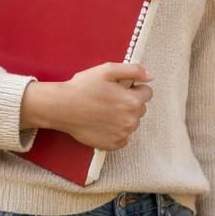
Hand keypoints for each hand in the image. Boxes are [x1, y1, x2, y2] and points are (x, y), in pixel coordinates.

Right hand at [19, 62, 153, 150]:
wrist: (62, 107)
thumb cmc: (83, 87)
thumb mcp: (108, 70)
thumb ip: (134, 70)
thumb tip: (152, 76)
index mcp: (132, 101)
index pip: (147, 93)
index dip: (134, 88)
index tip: (120, 88)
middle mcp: (131, 120)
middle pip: (141, 109)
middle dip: (130, 102)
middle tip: (110, 98)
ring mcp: (122, 134)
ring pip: (132, 123)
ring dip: (124, 117)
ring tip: (105, 111)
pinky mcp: (112, 145)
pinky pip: (124, 138)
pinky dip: (117, 131)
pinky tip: (103, 123)